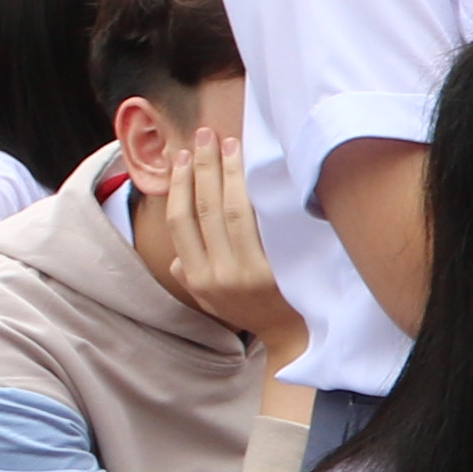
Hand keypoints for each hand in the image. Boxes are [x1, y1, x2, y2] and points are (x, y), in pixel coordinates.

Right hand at [145, 122, 305, 362]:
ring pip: (232, 210)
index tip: (182, 156)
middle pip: (204, 209)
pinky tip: (259, 171)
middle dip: (202, 167)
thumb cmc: (253, 311)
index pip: (180, 222)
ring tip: (231, 144)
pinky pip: (263, 222)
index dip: (180, 185)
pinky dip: (258, 193)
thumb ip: (192, 277)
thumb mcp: (212, 301)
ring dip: (229, 173)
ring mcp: (248, 271)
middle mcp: (218, 274)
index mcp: (198, 279)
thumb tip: (177, 259)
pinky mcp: (276, 268)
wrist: (295, 336)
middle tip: (205, 135)